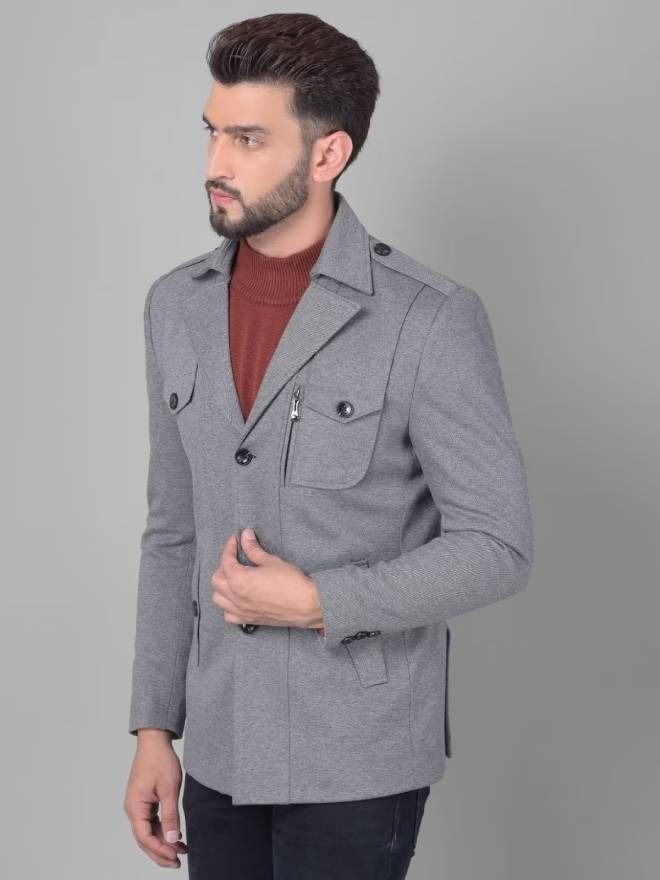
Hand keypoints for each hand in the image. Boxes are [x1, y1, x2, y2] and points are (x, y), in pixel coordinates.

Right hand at [124, 731, 187, 867]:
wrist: (155, 742)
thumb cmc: (160, 761)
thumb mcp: (169, 789)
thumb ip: (170, 816)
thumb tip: (173, 838)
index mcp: (135, 807)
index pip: (144, 837)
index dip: (160, 849)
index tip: (175, 856)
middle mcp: (133, 809)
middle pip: (144, 839)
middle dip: (160, 853)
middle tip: (177, 863)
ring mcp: (138, 805)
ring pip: (148, 832)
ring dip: (163, 842)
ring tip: (180, 852)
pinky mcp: (144, 801)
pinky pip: (151, 822)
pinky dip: (163, 830)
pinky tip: (176, 836)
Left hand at [211, 528, 323, 628]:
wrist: (306, 604)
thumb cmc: (291, 582)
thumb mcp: (271, 561)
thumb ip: (254, 549)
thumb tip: (246, 536)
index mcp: (239, 580)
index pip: (226, 560)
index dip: (230, 547)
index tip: (236, 539)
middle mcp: (235, 596)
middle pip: (217, 580)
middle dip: (223, 566)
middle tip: (236, 558)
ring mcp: (241, 610)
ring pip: (218, 598)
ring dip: (222, 587)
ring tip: (233, 578)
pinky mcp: (249, 619)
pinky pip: (228, 615)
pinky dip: (228, 606)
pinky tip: (237, 599)